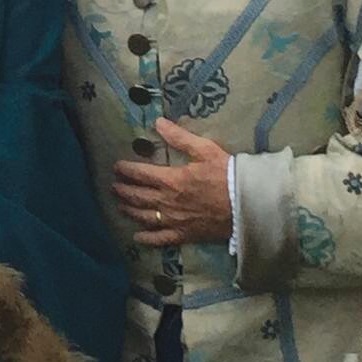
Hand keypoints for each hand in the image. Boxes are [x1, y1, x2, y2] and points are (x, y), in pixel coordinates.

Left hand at [112, 118, 231, 245]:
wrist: (248, 205)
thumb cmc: (227, 175)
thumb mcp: (205, 150)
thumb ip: (179, 137)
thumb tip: (158, 122)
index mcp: (171, 180)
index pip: (140, 174)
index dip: (126, 170)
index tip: (116, 167)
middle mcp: (168, 202)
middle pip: (138, 196)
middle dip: (123, 190)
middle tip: (113, 186)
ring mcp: (175, 221)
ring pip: (145, 216)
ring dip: (129, 210)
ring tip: (119, 206)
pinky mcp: (185, 235)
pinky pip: (161, 239)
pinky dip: (147, 238)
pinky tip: (138, 237)